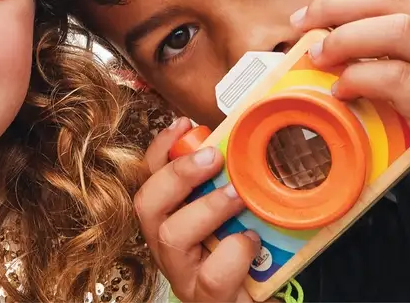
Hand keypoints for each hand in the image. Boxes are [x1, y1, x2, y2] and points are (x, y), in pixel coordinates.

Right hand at [136, 118, 262, 302]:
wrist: (263, 302)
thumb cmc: (253, 261)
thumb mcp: (239, 217)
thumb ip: (232, 185)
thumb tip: (244, 140)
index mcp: (170, 223)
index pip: (149, 179)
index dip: (160, 149)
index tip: (183, 124)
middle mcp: (168, 250)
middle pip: (146, 205)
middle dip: (177, 173)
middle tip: (213, 156)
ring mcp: (185, 278)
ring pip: (172, 237)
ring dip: (206, 207)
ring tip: (238, 196)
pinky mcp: (208, 301)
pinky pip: (212, 274)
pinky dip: (234, 251)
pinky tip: (252, 242)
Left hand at [291, 0, 409, 213]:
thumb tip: (349, 58)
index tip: (314, 12)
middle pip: (392, 0)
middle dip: (338, 5)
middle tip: (302, 22)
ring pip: (396, 30)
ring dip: (347, 38)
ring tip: (318, 56)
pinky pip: (398, 78)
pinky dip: (362, 78)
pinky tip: (342, 90)